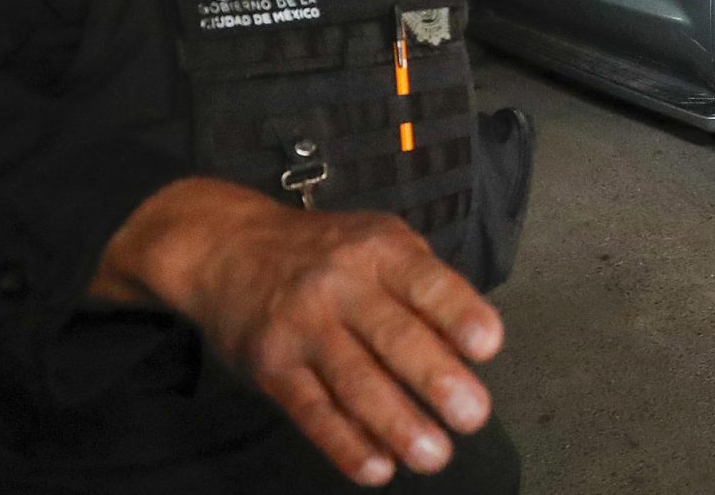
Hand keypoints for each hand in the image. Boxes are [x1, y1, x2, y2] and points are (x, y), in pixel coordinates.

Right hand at [93, 178, 502, 486]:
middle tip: (473, 416)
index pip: (426, 282)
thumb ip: (427, 290)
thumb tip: (471, 349)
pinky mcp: (270, 366)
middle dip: (435, 378)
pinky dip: (345, 444)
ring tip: (434, 456)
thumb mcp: (382, 245)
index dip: (458, 313)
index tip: (488, 346)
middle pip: (393, 336)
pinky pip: (312, 411)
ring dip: (397, 424)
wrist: (227, 248)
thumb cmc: (329, 252)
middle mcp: (341, 285)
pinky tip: (377, 468)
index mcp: (380, 250)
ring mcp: (302, 327)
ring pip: (355, 381)